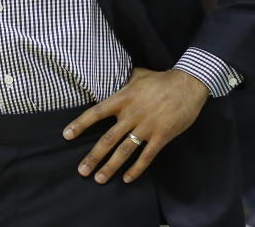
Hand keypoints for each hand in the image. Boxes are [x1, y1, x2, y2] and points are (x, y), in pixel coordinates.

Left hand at [62, 68, 208, 184]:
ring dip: (111, 167)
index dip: (80, 124)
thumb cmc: (161, 79)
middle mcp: (131, 115)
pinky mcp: (161, 136)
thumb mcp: (137, 76)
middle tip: (82, 171)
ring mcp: (146, 127)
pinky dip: (136, 169)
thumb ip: (122, 83)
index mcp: (122, 98)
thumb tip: (109, 80)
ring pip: (124, 151)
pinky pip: (146, 157)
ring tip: (99, 179)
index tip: (67, 135)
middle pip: (108, 139)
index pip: (96, 113)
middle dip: (93, 157)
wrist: (188, 85)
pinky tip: (127, 179)